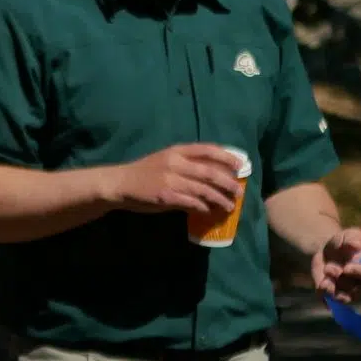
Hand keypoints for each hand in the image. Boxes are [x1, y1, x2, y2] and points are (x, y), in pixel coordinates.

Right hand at [105, 143, 244, 215]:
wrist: (120, 183)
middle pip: (210, 172)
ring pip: (204, 190)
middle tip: (239, 192)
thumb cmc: (144, 172)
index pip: (207, 149)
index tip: (240, 165)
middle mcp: (175, 163)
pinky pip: (192, 202)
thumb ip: (187, 165)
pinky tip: (210, 211)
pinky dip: (203, 207)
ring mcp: (171, 180)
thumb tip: (212, 175)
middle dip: (228, 183)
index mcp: (176, 151)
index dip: (226, 157)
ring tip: (230, 206)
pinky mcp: (166, 196)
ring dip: (220, 199)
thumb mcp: (165, 160)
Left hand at [311, 227, 360, 301]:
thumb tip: (357, 244)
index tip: (347, 268)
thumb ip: (354, 237)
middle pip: (357, 290)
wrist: (325, 251)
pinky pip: (330, 301)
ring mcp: (348, 292)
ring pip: (343, 298)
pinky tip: (321, 285)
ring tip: (324, 280)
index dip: (359, 272)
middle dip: (342, 281)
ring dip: (333, 290)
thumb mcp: (348, 235)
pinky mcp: (334, 296)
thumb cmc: (342, 243)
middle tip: (329, 268)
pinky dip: (325, 295)